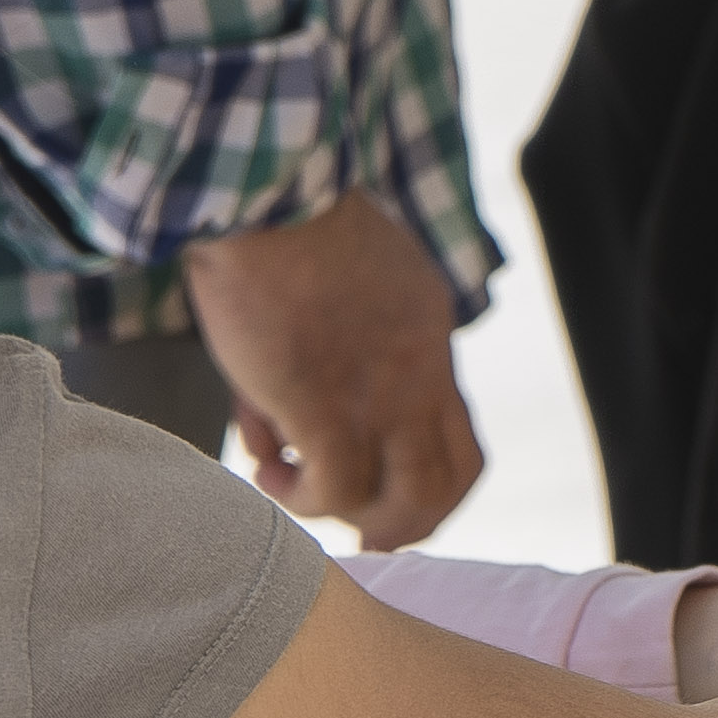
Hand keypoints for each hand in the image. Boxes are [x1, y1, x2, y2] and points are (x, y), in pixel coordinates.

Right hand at [180, 190, 484, 547]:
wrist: (260, 185)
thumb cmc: (279, 221)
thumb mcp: (342, 280)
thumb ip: (336, 347)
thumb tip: (284, 427)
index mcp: (430, 333)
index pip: (456, 436)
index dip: (425, 486)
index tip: (379, 504)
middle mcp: (421, 369)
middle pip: (449, 483)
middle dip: (403, 523)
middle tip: (351, 532)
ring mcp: (380, 390)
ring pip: (407, 500)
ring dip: (352, 517)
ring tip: (292, 490)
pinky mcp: (326, 402)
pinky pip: (334, 488)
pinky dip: (299, 497)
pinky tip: (263, 471)